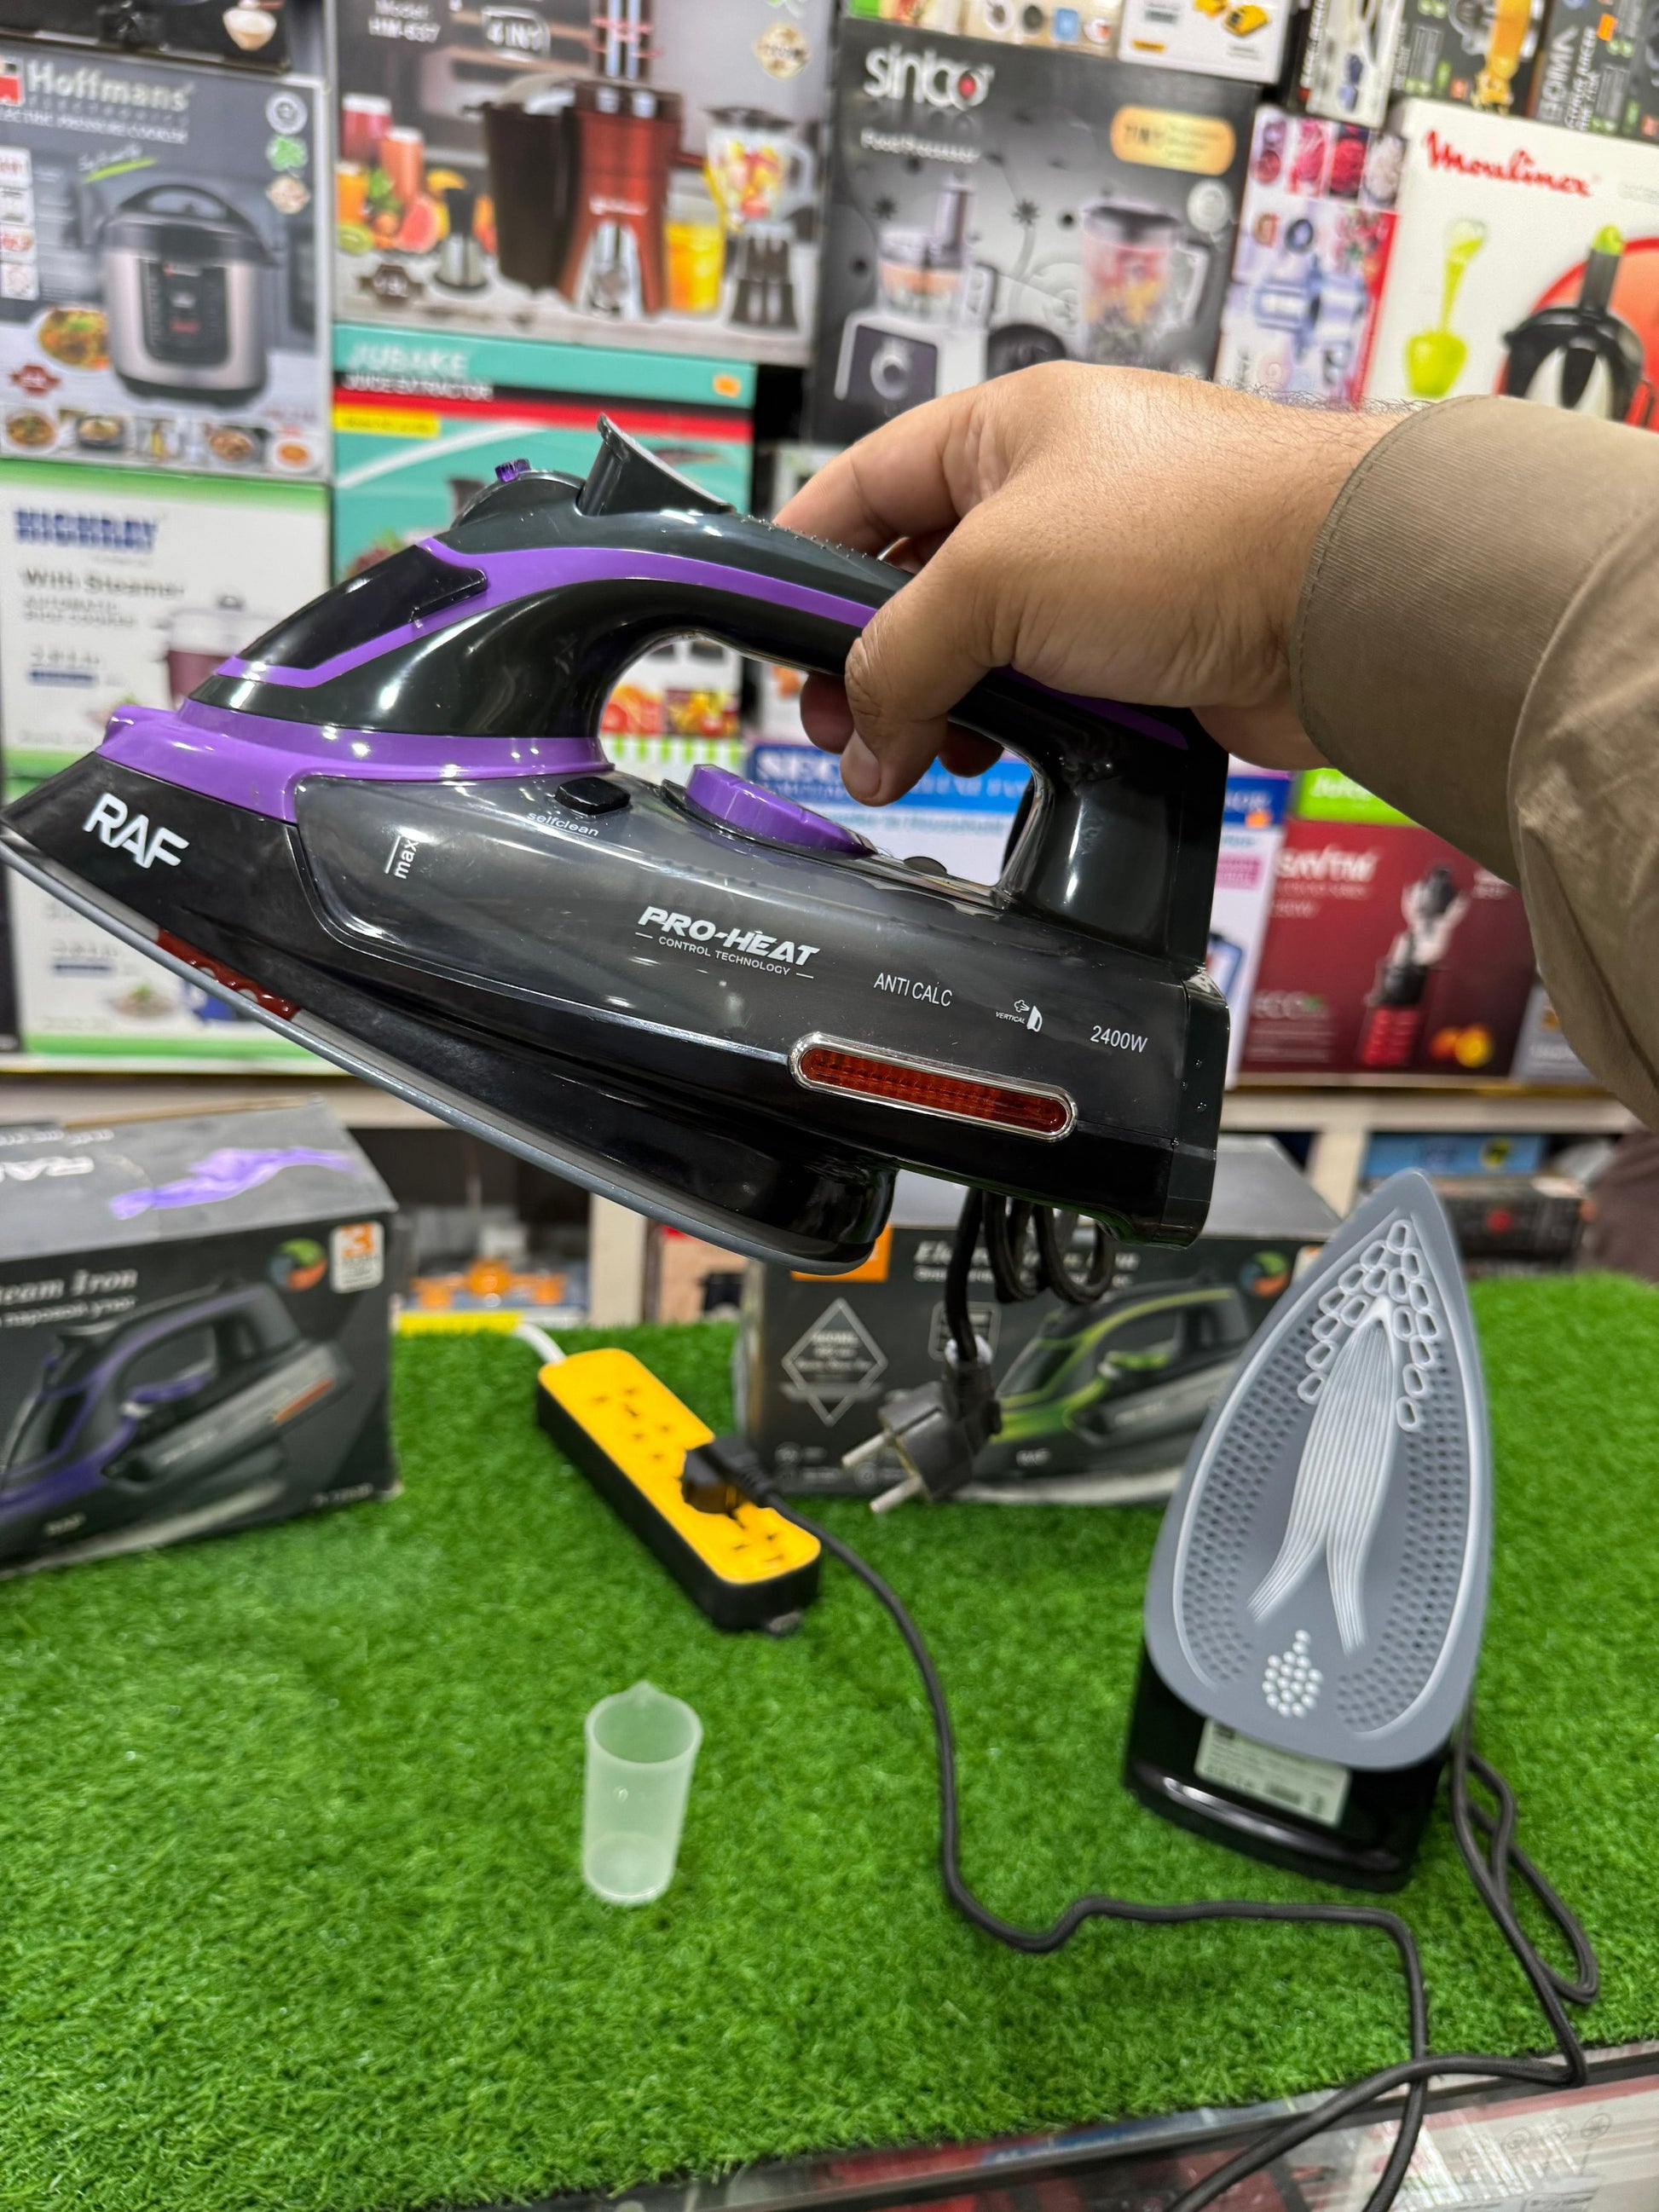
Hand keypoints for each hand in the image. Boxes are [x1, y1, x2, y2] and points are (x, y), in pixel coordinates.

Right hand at [776, 364, 1397, 805]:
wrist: (1348, 599)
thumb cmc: (1192, 531)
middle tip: (844, 728)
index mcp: (1003, 431)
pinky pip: (1048, 695)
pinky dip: (1012, 732)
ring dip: (940, 706)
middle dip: (871, 658)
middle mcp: (1051, 494)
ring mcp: (1101, 575)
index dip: (802, 559)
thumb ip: (902, 654)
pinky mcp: (1146, 650)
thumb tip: (862, 739)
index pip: (864, 487)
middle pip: (916, 581)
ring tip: (917, 761)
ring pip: (982, 648)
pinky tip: (998, 764)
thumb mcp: (996, 577)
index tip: (765, 635)